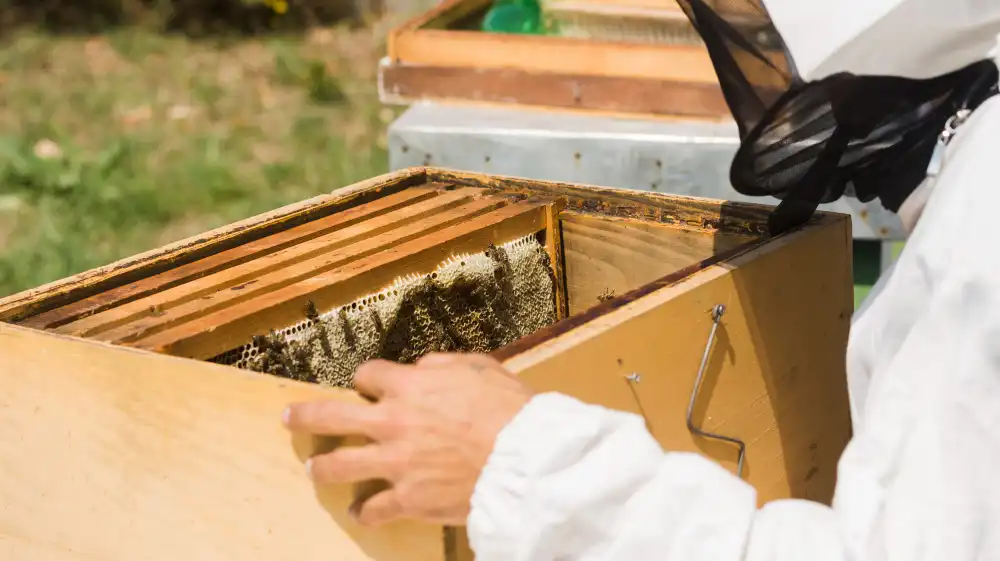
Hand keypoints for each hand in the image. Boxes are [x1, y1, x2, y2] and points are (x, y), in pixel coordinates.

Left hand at [282, 353, 533, 526]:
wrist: (523, 459)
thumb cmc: (508, 409)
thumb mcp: (478, 367)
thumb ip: (442, 365)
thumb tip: (420, 368)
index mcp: (409, 386)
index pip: (367, 375)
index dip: (366, 379)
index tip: (367, 383)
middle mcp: (391, 422)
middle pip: (332, 416)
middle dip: (305, 416)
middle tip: (290, 417)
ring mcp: (395, 463)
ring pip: (339, 465)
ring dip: (323, 467)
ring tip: (313, 469)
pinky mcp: (407, 498)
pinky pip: (373, 508)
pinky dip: (364, 512)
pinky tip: (358, 514)